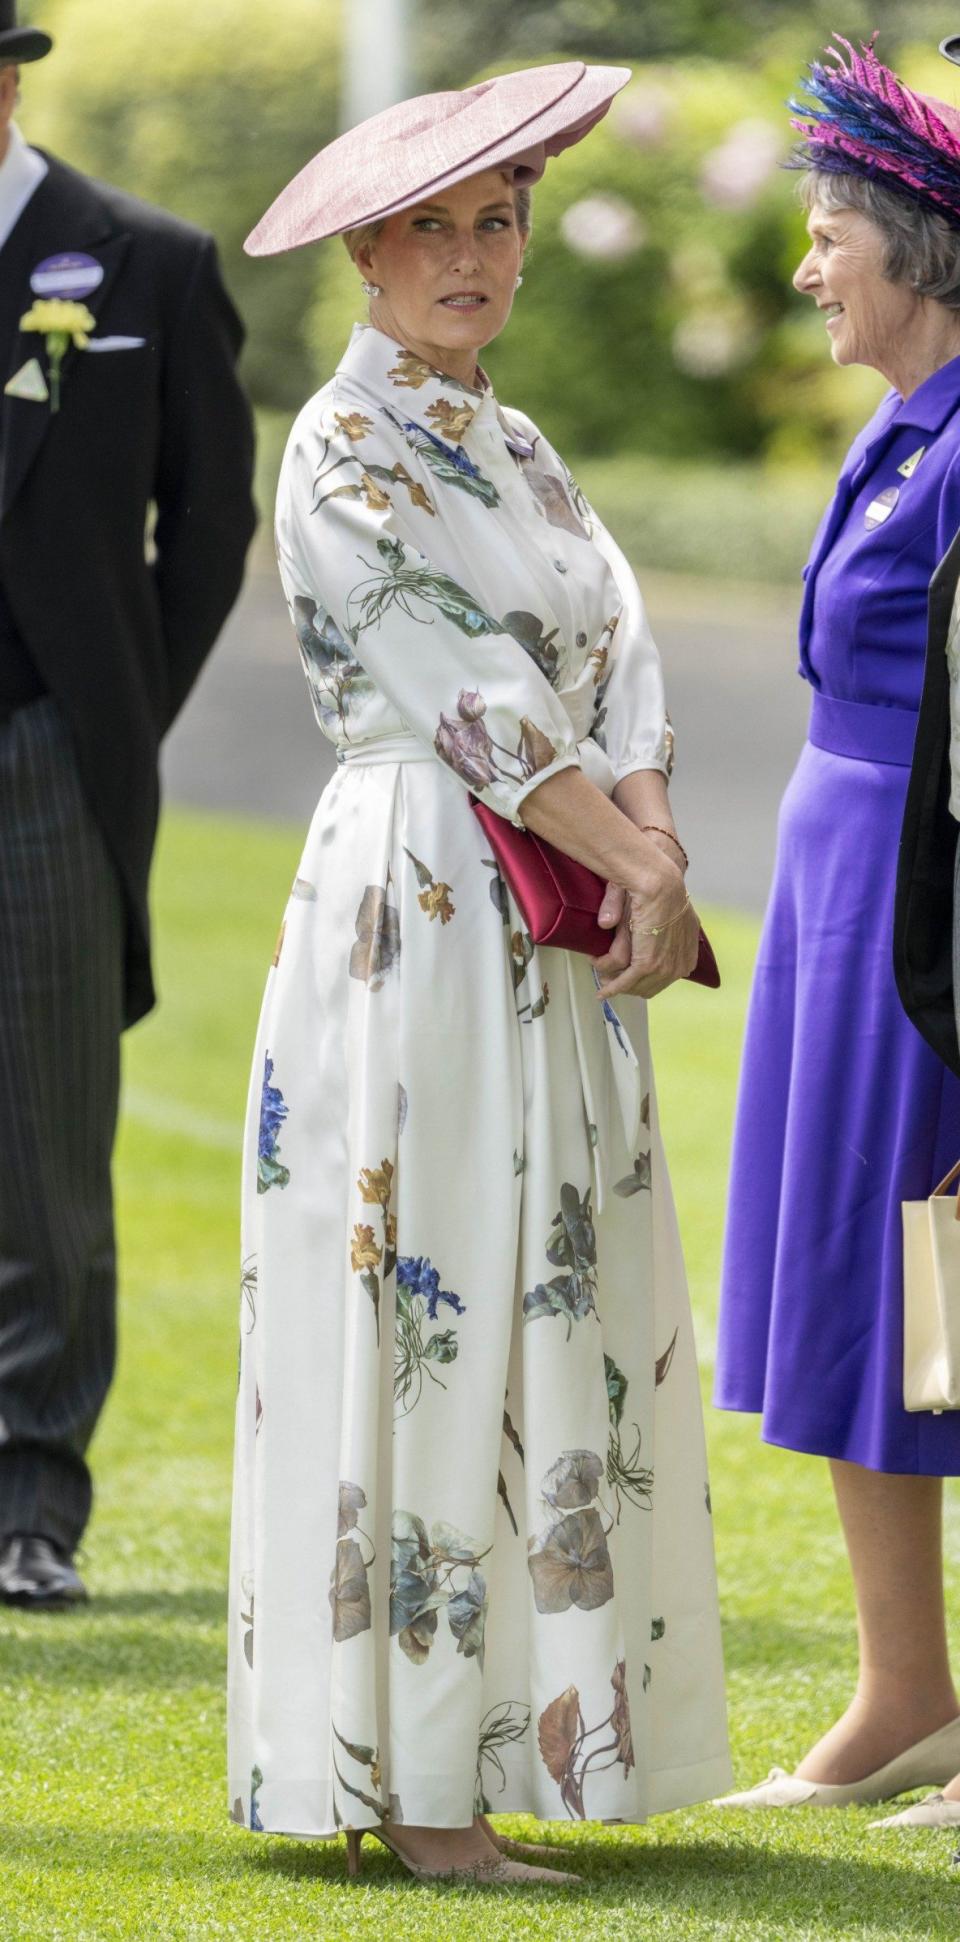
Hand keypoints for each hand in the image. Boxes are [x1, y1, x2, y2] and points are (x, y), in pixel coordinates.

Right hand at [593, 878, 699, 1000]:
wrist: (660, 882)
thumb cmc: (660, 888)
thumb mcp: (658, 910)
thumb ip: (643, 923)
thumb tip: (616, 930)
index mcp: (688, 952)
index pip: (665, 977)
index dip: (645, 978)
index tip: (628, 975)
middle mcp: (681, 964)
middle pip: (650, 986)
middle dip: (630, 985)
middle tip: (611, 979)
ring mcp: (665, 967)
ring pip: (636, 986)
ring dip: (617, 985)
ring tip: (603, 979)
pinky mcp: (647, 965)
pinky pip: (625, 983)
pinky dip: (611, 988)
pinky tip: (601, 991)